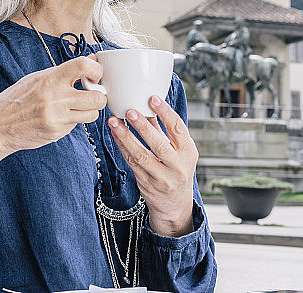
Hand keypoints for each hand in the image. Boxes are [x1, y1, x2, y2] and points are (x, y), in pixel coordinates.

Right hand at [0, 55, 106, 152]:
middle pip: (97, 97)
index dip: (96, 70)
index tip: (95, 75)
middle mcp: (56, 98)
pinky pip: (77, 125)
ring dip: (90, 110)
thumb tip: (92, 60)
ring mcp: (57, 117)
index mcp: (50, 79)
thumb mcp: (38, 78)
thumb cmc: (16, 99)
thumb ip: (66, 71)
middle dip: (99, 96)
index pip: (83, 66)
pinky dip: (74, 121)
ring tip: (78, 106)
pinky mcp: (57, 132)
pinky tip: (61, 117)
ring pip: (92, 114)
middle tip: (92, 94)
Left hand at [108, 96, 198, 236]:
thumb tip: (149, 107)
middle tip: (130, 111)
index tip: (153, 99)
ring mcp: (161, 177)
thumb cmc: (177, 171)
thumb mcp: (180, 151)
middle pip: (159, 145)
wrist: (175, 205)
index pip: (178, 129)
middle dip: (143, 127)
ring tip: (114, 122)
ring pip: (141, 156)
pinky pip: (131, 163)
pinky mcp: (145, 184)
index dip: (166, 113)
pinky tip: (115, 135)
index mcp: (188, 153)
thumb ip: (165, 131)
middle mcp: (177, 166)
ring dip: (125, 137)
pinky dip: (122, 147)